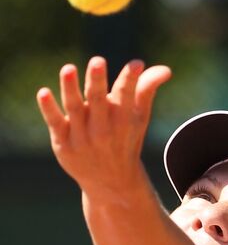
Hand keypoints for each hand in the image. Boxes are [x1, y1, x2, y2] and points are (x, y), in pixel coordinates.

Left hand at [37, 56, 171, 198]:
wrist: (111, 182)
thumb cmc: (126, 141)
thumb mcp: (140, 118)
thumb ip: (147, 90)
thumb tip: (166, 70)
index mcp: (124, 120)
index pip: (127, 96)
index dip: (131, 79)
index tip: (135, 64)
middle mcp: (104, 129)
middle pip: (99, 101)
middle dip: (98, 81)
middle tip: (98, 61)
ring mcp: (82, 137)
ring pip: (75, 109)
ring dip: (71, 89)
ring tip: (68, 69)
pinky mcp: (64, 144)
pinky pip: (55, 123)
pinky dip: (49, 109)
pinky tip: (43, 92)